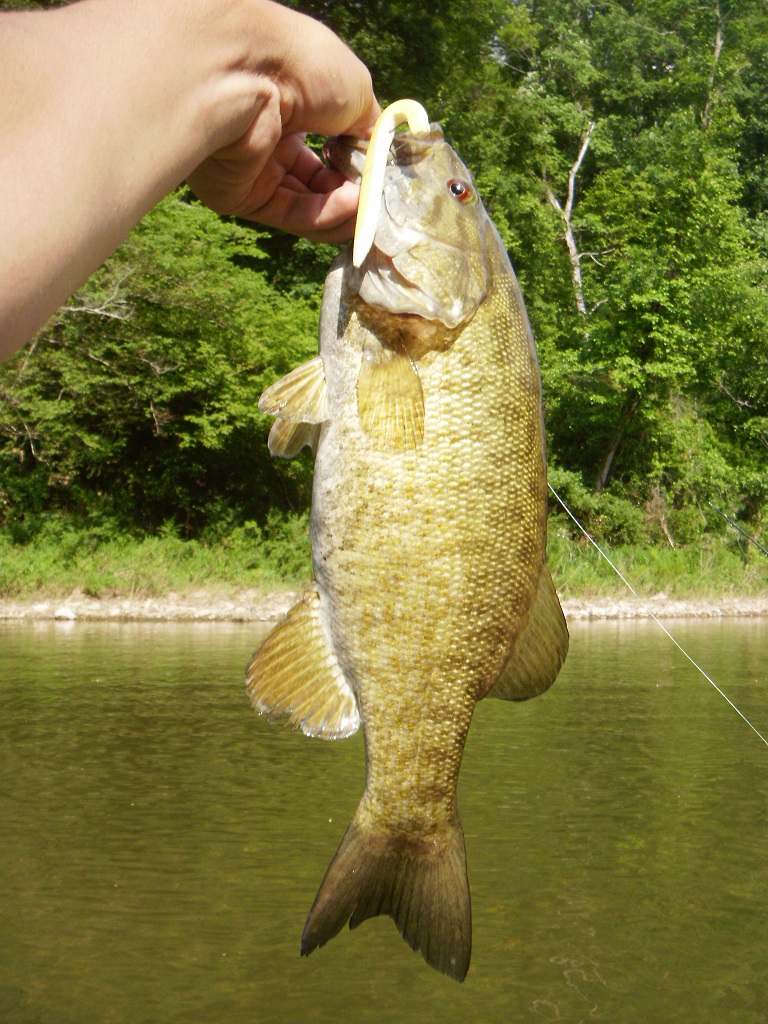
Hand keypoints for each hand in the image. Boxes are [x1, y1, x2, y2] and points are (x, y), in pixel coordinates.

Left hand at [187, 7, 379, 241]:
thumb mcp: (353, 90)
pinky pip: (291, 214)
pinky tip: (351, 205)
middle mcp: (271, 138)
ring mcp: (255, 170)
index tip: (382, 179)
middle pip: (318, 183)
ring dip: (344, 210)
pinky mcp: (241, 197)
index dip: (358, 166)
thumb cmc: (302, 65)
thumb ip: (368, 127)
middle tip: (380, 202)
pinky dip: (325, 214)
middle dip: (354, 195)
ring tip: (370, 208)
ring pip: (307, 205)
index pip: (329, 148)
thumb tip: (379, 155)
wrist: (247, 71)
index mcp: (293, 107)